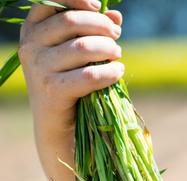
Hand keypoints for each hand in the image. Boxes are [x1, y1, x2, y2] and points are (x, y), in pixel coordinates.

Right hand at [20, 0, 123, 126]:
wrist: (58, 126)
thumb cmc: (70, 84)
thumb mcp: (78, 54)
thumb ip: (93, 32)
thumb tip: (115, 15)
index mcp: (32, 31)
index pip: (51, 2)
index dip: (78, 0)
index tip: (99, 7)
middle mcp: (30, 46)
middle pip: (72, 22)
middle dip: (101, 27)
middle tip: (116, 38)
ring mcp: (39, 69)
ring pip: (83, 47)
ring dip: (108, 49)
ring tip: (117, 56)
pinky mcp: (53, 91)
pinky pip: (90, 76)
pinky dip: (109, 72)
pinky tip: (118, 72)